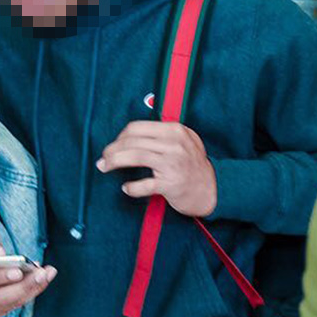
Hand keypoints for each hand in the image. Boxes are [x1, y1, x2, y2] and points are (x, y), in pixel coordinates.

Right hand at [0, 221, 56, 316]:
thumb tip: (1, 253)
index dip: (0, 277)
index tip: (18, 270)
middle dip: (24, 286)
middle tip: (42, 274)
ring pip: (8, 304)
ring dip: (30, 290)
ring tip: (47, 275)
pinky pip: (11, 308)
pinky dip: (27, 295)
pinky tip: (39, 283)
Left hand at [96, 121, 217, 216]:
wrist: (215, 189)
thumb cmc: (194, 166)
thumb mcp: (185, 141)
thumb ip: (163, 135)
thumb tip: (129, 136)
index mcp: (175, 130)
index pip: (137, 127)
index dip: (120, 136)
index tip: (114, 146)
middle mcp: (174, 144)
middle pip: (132, 141)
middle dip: (112, 150)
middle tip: (102, 160)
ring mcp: (173, 164)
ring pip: (135, 156)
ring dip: (114, 162)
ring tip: (104, 168)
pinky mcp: (171, 184)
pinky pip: (144, 184)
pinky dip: (131, 187)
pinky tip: (126, 188)